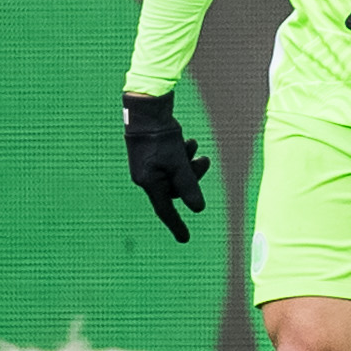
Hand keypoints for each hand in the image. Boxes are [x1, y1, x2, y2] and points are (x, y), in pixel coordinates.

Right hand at [122, 92, 209, 242]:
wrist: (146, 110)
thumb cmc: (160, 137)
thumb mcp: (178, 163)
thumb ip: (189, 185)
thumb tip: (199, 209)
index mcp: (149, 183)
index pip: (165, 210)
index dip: (176, 225)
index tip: (185, 239)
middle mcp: (147, 177)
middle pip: (177, 188)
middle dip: (194, 175)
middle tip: (204, 161)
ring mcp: (149, 165)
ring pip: (178, 172)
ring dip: (189, 161)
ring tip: (192, 145)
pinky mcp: (153, 153)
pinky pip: (174, 160)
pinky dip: (183, 152)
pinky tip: (185, 140)